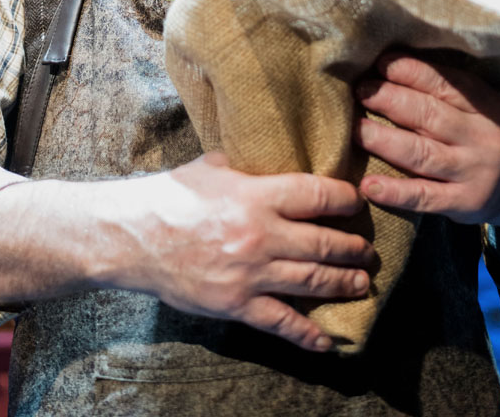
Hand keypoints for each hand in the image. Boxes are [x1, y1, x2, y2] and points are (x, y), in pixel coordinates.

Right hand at [98, 151, 373, 351]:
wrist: (133, 236)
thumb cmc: (172, 195)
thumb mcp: (214, 166)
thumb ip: (250, 168)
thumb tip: (275, 159)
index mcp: (256, 194)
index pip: (318, 195)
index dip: (345, 199)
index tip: (356, 201)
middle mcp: (261, 235)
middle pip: (325, 243)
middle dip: (353, 247)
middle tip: (366, 249)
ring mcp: (250, 273)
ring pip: (313, 282)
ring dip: (344, 283)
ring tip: (360, 282)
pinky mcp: (237, 304)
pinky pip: (282, 322)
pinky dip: (308, 334)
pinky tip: (326, 340)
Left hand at [353, 52, 499, 226]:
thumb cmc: (484, 134)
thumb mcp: (479, 107)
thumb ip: (444, 90)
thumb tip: (388, 66)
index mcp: (485, 105)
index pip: (444, 83)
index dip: (410, 71)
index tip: (379, 63)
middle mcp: (482, 137)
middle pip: (429, 115)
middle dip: (390, 100)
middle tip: (360, 91)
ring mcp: (473, 172)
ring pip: (422, 154)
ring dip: (384, 140)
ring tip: (356, 130)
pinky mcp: (463, 204)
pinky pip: (424, 197)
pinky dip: (395, 192)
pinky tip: (369, 185)